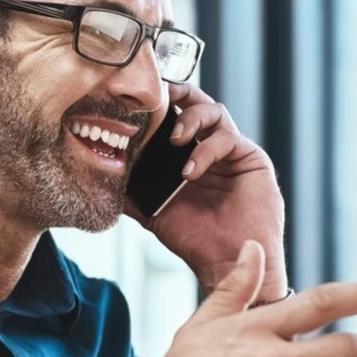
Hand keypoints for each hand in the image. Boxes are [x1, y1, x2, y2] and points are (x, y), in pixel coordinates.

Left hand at [125, 82, 287, 300]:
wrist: (226, 263)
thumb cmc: (196, 241)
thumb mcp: (155, 213)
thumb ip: (133, 193)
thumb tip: (104, 179)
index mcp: (189, 156)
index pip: (175, 117)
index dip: (160, 105)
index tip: (136, 101)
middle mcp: (211, 149)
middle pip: (198, 102)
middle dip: (178, 92)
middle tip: (159, 95)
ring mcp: (232, 153)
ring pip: (215, 112)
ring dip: (191, 118)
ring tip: (174, 139)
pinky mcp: (252, 160)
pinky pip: (228, 139)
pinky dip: (206, 149)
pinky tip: (190, 170)